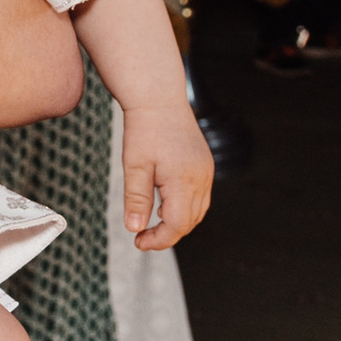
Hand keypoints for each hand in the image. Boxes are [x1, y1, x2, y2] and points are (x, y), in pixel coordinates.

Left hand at [121, 100, 212, 250]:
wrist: (159, 99)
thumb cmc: (144, 129)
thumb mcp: (134, 165)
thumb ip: (136, 199)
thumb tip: (135, 228)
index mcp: (184, 179)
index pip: (177, 224)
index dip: (159, 239)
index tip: (139, 242)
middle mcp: (201, 178)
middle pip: (189, 221)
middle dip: (167, 234)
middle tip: (142, 236)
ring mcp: (206, 172)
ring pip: (197, 211)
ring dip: (177, 223)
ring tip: (152, 222)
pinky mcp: (205, 166)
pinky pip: (200, 197)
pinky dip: (184, 208)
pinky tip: (165, 204)